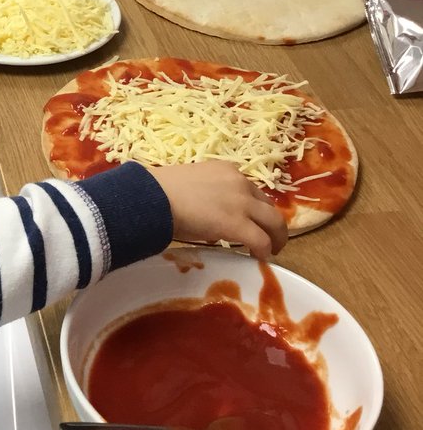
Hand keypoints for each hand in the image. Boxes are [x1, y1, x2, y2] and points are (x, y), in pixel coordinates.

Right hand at [150, 160, 287, 260]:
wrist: (152, 198)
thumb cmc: (159, 193)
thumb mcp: (189, 186)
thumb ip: (205, 197)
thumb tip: (207, 220)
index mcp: (226, 170)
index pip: (250, 190)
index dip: (253, 208)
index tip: (250, 220)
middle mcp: (240, 183)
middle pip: (268, 205)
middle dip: (271, 223)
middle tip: (270, 238)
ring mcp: (242, 203)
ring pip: (274, 222)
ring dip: (275, 237)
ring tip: (271, 250)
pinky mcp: (238, 224)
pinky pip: (261, 240)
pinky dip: (264, 251)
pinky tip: (260, 258)